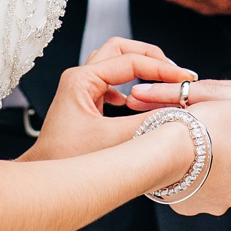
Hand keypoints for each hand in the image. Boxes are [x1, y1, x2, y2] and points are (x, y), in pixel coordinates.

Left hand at [29, 38, 194, 161]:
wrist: (44, 181)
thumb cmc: (68, 162)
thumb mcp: (115, 141)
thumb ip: (149, 123)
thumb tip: (180, 113)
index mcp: (82, 79)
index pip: (131, 61)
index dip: (162, 69)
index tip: (186, 79)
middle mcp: (80, 78)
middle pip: (122, 50)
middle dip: (152, 59)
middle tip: (177, 74)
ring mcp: (81, 88)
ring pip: (117, 63)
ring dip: (142, 69)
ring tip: (164, 83)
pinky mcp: (85, 102)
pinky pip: (113, 82)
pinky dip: (133, 85)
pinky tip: (141, 102)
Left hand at [127, 78, 230, 171]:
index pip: (217, 91)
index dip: (180, 92)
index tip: (144, 91)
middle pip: (209, 92)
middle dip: (168, 93)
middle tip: (129, 91)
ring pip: (220, 104)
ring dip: (181, 107)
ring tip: (143, 110)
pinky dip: (217, 129)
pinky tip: (193, 138)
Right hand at [167, 82, 230, 214]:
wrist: (164, 153)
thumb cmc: (203, 127)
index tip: (229, 126)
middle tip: (211, 135)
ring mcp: (220, 204)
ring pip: (220, 182)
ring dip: (211, 169)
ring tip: (194, 149)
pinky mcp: (195, 209)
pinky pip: (197, 192)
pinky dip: (192, 180)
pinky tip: (182, 164)